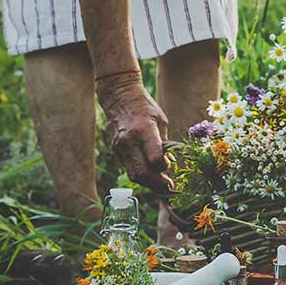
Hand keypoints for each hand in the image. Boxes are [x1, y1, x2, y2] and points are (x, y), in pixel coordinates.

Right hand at [96, 71, 173, 192]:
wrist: (120, 98)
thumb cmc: (145, 108)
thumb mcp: (161, 121)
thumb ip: (165, 144)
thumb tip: (169, 164)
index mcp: (144, 130)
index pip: (154, 159)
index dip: (164, 167)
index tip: (170, 166)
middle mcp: (129, 141)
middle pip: (142, 173)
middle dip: (157, 184)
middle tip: (169, 186)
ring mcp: (120, 147)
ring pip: (134, 175)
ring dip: (149, 183)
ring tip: (162, 184)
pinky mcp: (116, 151)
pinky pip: (129, 169)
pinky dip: (142, 176)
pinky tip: (151, 175)